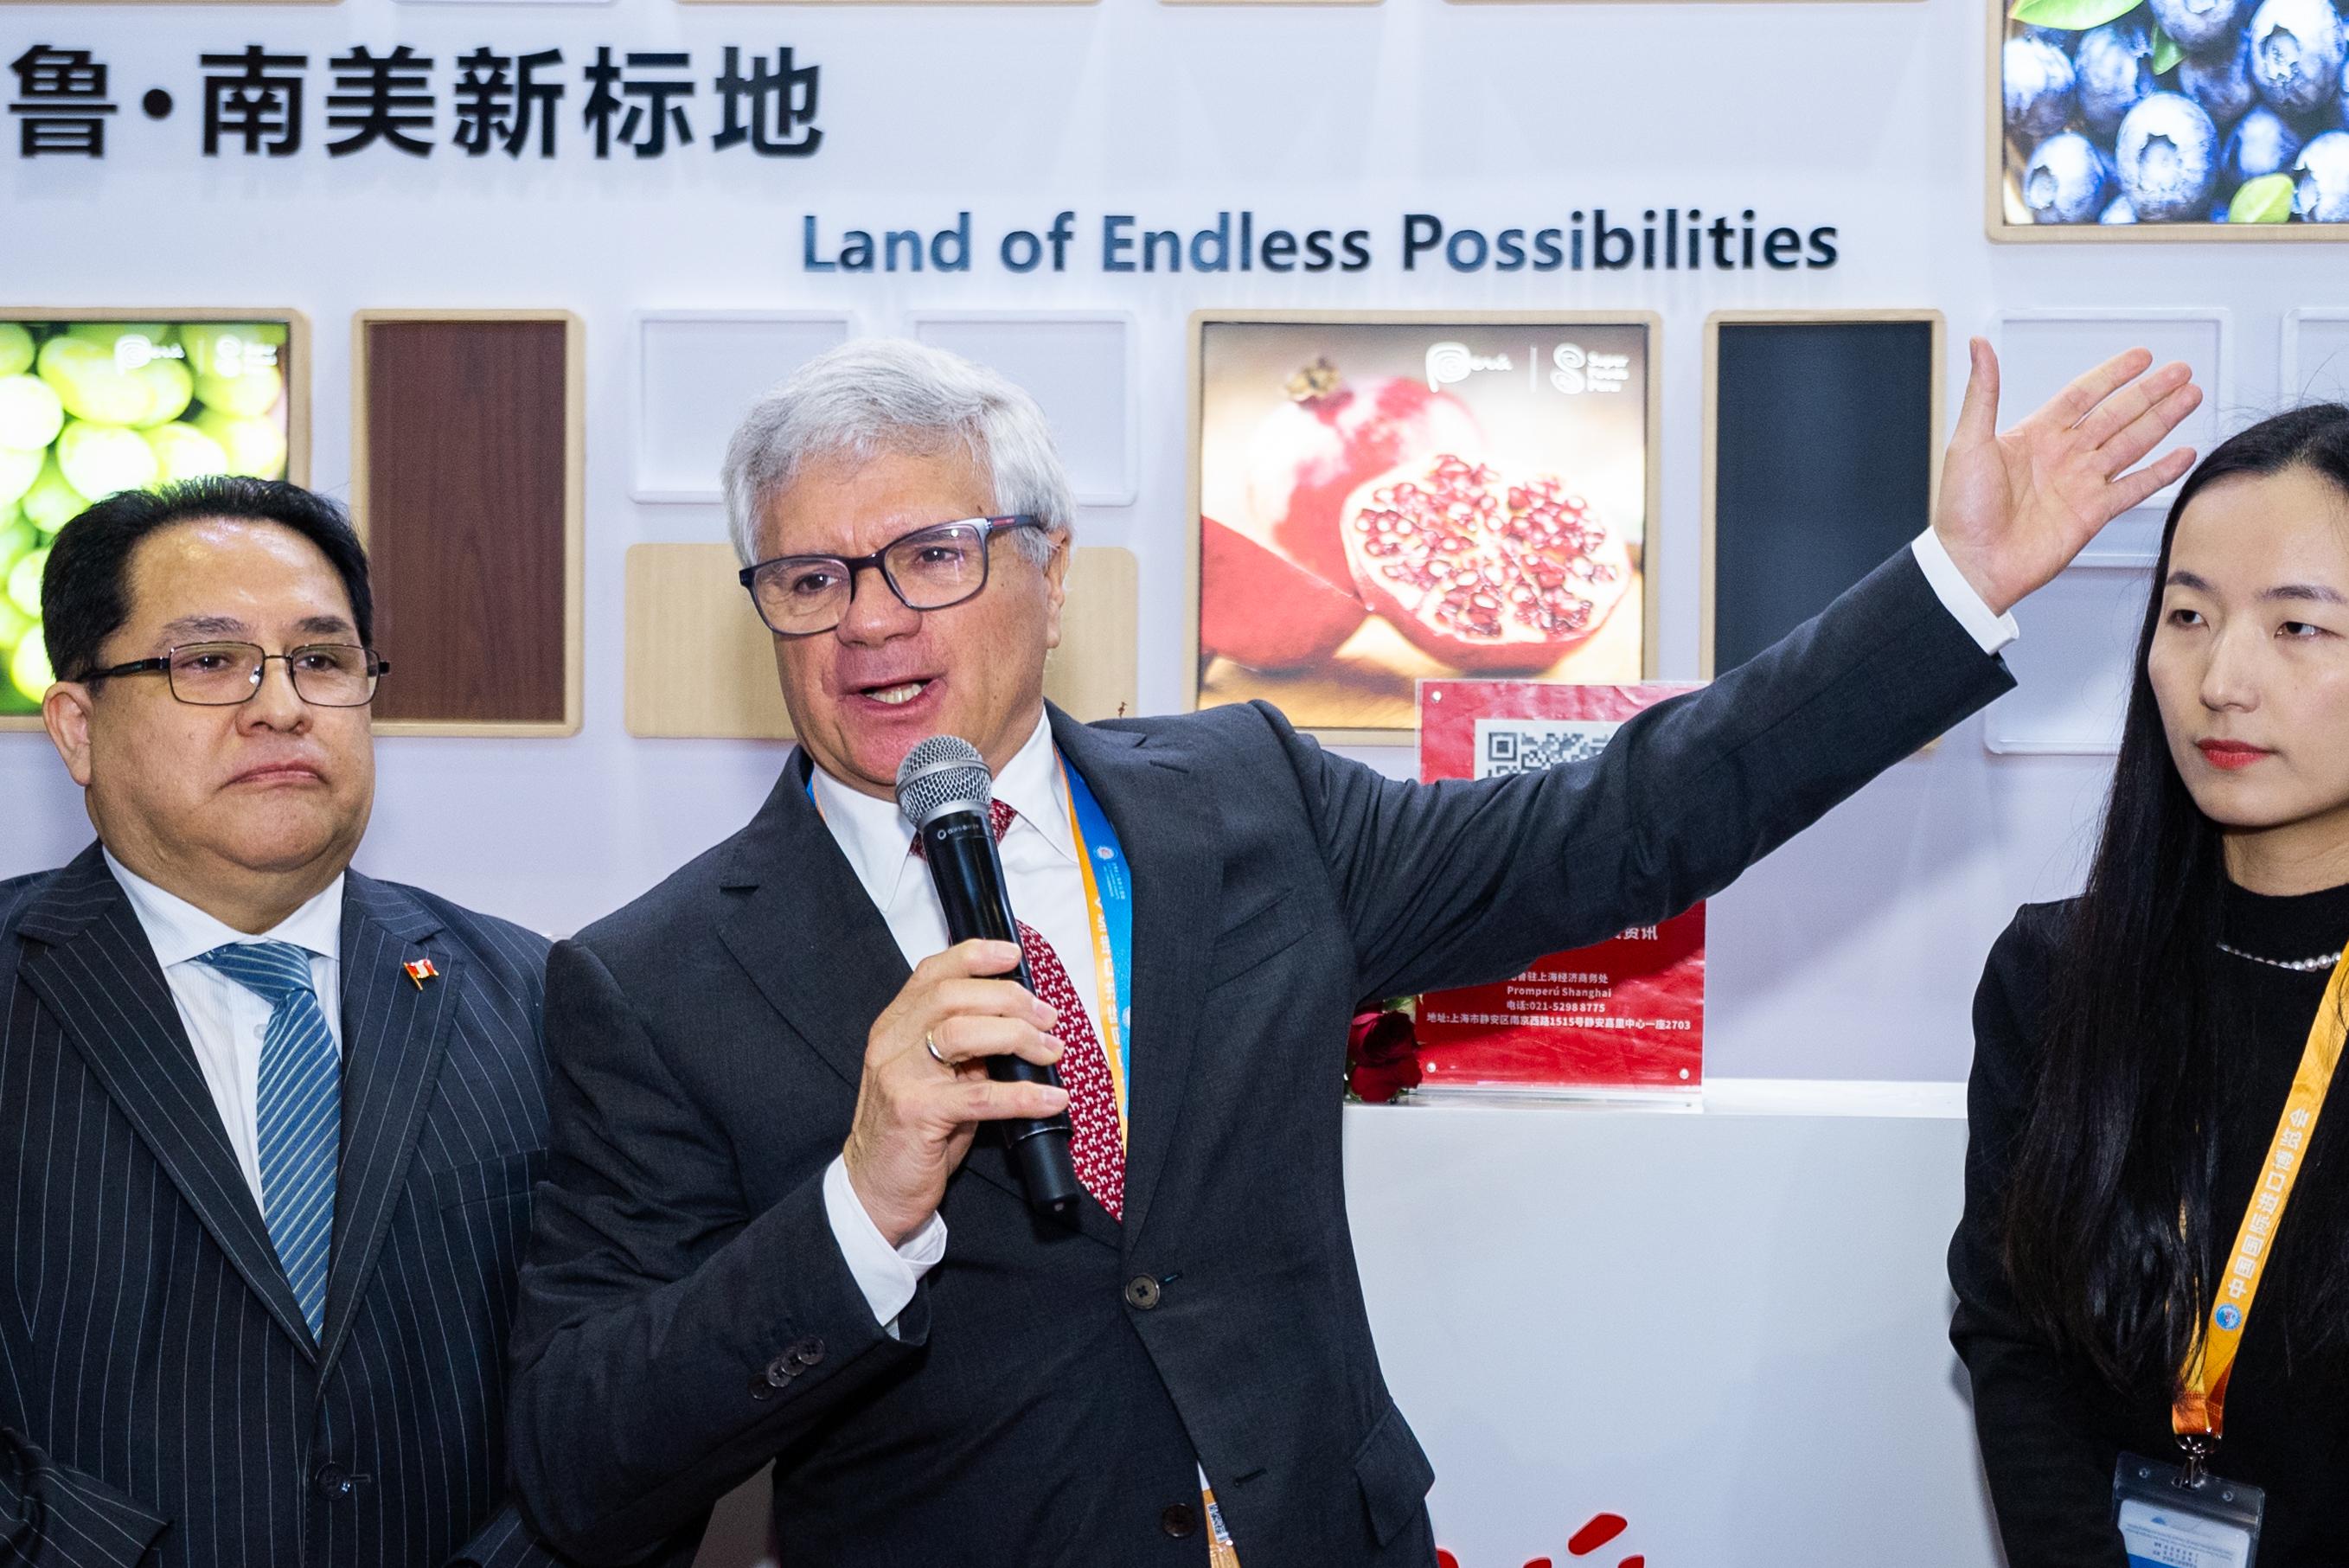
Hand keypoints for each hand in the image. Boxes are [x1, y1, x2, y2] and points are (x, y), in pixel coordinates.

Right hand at [842, 939, 1065, 1246]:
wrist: (874, 1188)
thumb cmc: (911, 1131)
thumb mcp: (934, 1077)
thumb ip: (965, 1048)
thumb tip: (1020, 1026)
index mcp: (894, 1026)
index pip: (932, 973)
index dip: (975, 956)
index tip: (1013, 955)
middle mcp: (891, 1044)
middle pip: (953, 996)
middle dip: (1009, 999)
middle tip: (1046, 1017)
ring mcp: (898, 1076)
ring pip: (962, 1033)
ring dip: (1017, 1036)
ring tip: (1049, 1050)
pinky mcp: (915, 1113)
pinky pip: (979, 1095)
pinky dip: (1022, 1095)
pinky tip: (1050, 1098)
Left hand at [1932, 338, 2202, 615]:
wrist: (1972, 565)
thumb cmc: (1961, 510)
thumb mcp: (1968, 442)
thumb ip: (1983, 393)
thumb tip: (1978, 346)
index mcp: (2035, 435)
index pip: (2082, 394)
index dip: (2113, 374)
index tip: (2141, 356)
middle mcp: (2063, 456)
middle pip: (2117, 414)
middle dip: (2150, 392)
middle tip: (2181, 371)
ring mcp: (2081, 484)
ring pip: (2132, 443)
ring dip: (2162, 420)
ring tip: (2190, 396)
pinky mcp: (2093, 513)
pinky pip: (2135, 487)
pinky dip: (2161, 471)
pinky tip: (2183, 453)